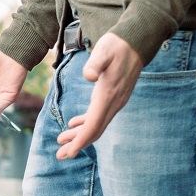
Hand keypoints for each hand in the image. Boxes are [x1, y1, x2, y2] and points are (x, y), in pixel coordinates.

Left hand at [56, 33, 142, 159]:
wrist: (136, 40)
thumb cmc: (117, 45)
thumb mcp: (104, 51)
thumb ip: (95, 64)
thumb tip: (88, 76)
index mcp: (108, 96)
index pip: (93, 125)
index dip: (80, 141)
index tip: (67, 153)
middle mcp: (114, 103)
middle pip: (94, 131)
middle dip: (77, 145)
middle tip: (59, 156)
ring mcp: (116, 101)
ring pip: (97, 125)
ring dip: (79, 136)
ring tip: (61, 141)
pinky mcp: (114, 97)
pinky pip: (100, 116)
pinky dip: (86, 123)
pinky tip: (73, 124)